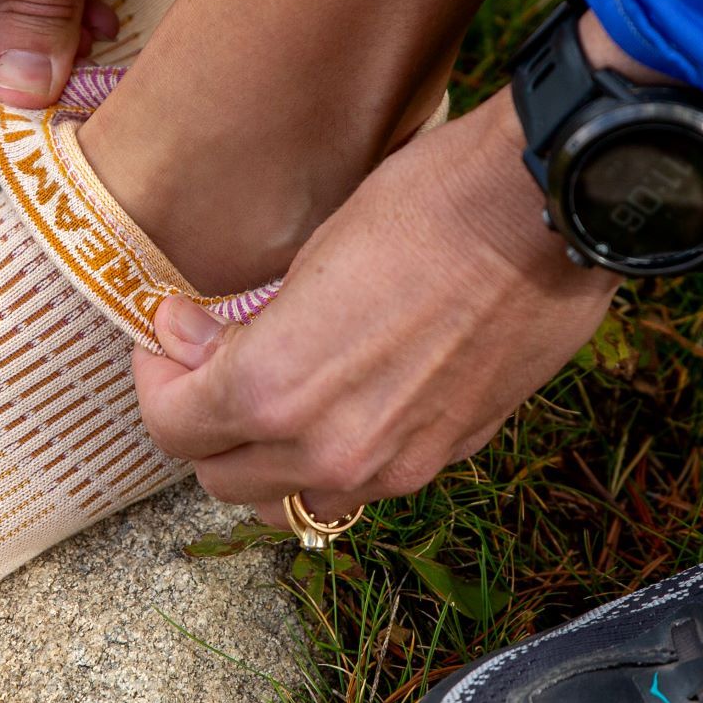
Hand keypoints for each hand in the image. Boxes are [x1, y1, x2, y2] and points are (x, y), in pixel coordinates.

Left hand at [130, 86, 618, 512]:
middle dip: (205, 425)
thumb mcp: (309, 252)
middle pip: (223, 480)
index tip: (172, 338)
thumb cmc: (424, 203)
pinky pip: (363, 484)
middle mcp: (329, 450)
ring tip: (278, 390)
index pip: (173, 429)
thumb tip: (185, 340)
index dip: (158, 381)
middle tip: (213, 363)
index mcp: (273, 391)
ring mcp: (395, 465)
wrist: (544, 209)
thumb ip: (240, 325)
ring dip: (268, 457)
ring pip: (293, 499)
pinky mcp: (449, 456)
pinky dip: (335, 455)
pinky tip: (349, 393)